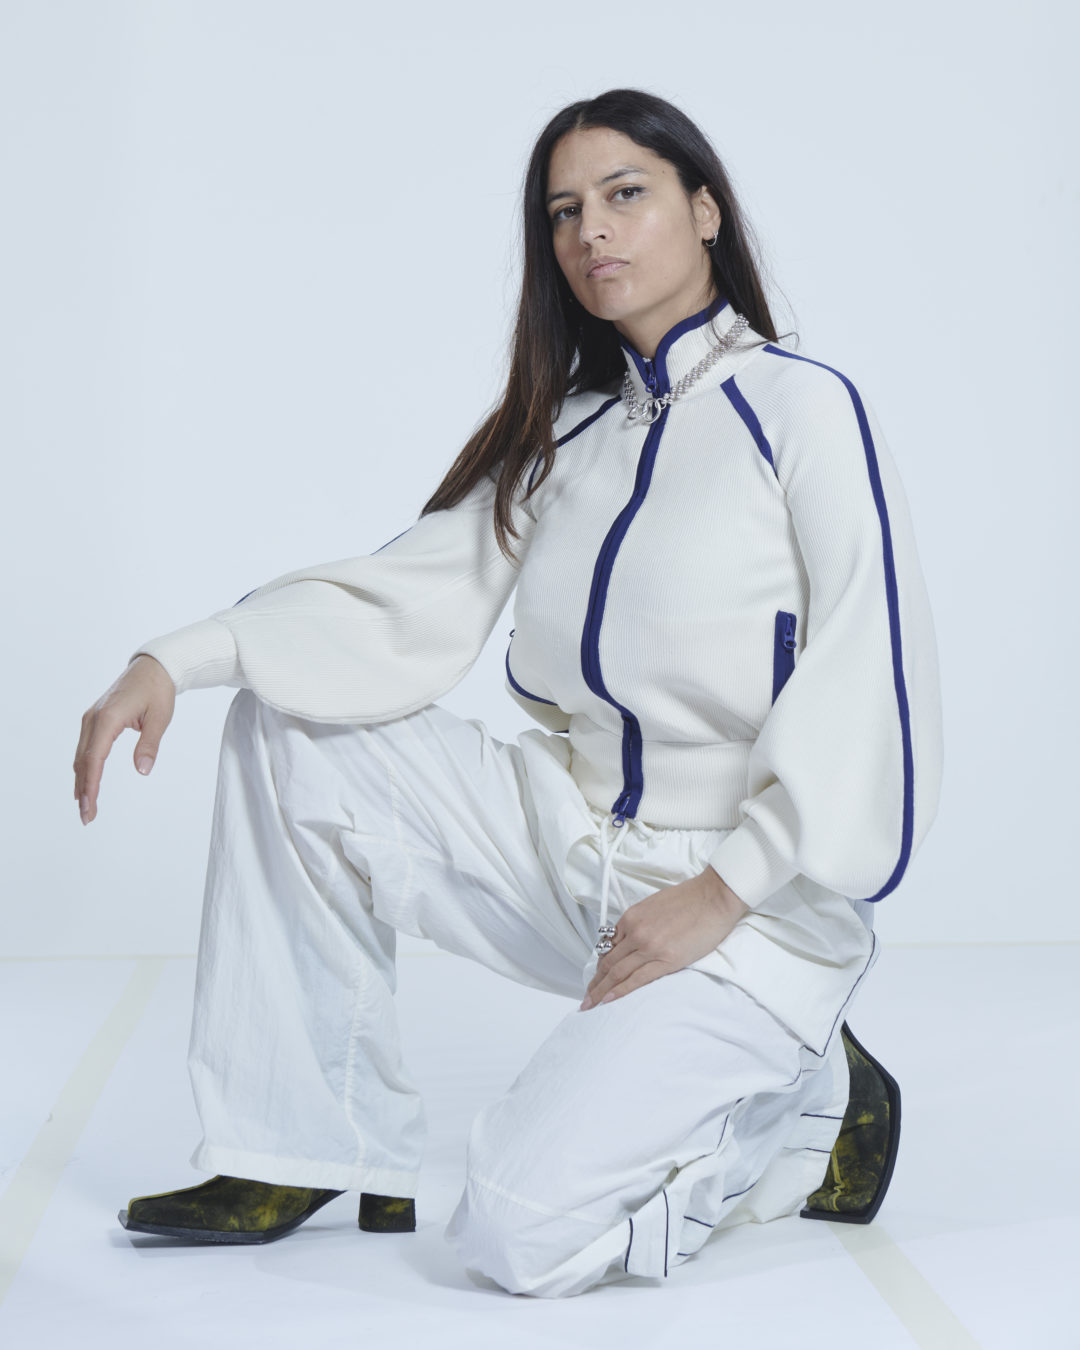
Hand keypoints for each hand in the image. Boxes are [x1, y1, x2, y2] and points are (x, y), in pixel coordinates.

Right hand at [73, 654, 175, 824]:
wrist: (153, 668)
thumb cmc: (158, 691)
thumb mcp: (160, 719)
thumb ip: (150, 745)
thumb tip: (143, 771)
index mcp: (108, 718)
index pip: (95, 759)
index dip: (91, 786)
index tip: (90, 807)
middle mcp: (94, 719)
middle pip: (83, 761)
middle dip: (84, 791)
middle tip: (87, 817)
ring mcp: (91, 718)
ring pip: (81, 756)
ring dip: (82, 781)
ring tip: (85, 807)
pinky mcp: (95, 719)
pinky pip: (85, 747)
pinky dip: (84, 767)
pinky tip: (85, 783)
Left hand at [579, 865, 749, 1009]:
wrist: (713, 898)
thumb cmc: (688, 898)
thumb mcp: (653, 904)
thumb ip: (638, 922)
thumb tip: (629, 939)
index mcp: (631, 917)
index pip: (608, 946)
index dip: (598, 965)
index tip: (594, 977)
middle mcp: (635, 932)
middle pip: (608, 962)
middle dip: (595, 982)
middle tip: (586, 997)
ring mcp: (649, 947)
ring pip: (617, 973)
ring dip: (601, 990)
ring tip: (591, 1005)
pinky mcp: (666, 960)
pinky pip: (637, 980)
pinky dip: (620, 991)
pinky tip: (609, 1000)